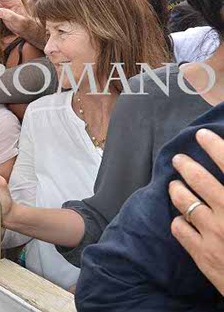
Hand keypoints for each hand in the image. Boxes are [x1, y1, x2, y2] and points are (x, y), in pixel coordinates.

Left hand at [170, 128, 223, 293]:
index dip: (215, 147)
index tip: (202, 134)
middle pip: (200, 180)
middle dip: (186, 165)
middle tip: (179, 159)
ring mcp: (214, 234)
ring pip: (184, 202)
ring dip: (177, 190)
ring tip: (175, 186)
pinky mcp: (202, 254)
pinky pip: (179, 229)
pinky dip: (178, 221)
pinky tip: (180, 219)